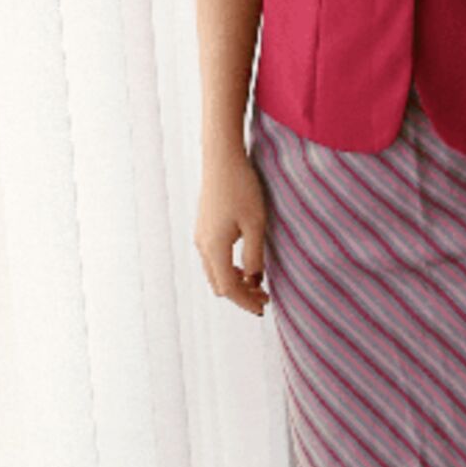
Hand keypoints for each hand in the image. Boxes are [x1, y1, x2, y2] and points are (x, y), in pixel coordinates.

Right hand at [195, 149, 270, 316]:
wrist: (222, 159)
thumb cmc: (242, 188)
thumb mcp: (256, 224)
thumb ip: (255, 256)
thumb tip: (255, 280)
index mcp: (214, 248)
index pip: (229, 288)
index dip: (246, 301)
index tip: (263, 308)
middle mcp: (202, 245)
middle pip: (219, 284)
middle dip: (241, 295)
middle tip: (264, 298)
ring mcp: (201, 236)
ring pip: (215, 272)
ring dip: (235, 282)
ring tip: (258, 283)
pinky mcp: (204, 227)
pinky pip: (213, 258)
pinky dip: (228, 268)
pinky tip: (246, 264)